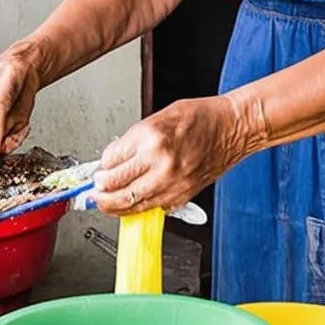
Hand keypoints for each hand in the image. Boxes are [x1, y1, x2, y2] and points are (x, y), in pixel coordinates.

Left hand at [90, 96, 250, 214]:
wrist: (232, 128)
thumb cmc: (200, 117)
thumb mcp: (159, 116)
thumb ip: (135, 139)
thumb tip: (113, 159)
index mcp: (151, 137)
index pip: (111, 160)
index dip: (100, 166)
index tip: (97, 170)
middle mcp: (159, 162)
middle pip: (116, 186)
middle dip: (99, 190)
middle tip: (93, 191)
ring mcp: (171, 182)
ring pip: (131, 204)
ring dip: (112, 206)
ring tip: (103, 203)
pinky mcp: (181, 195)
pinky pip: (152, 208)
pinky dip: (137, 208)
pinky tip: (129, 205)